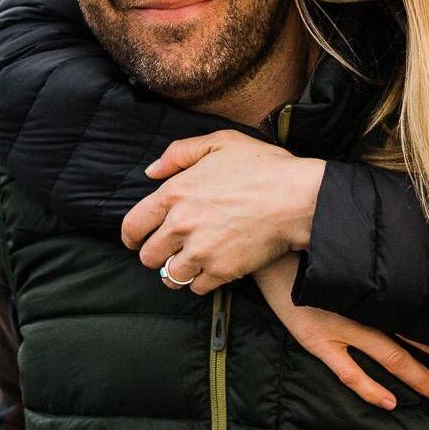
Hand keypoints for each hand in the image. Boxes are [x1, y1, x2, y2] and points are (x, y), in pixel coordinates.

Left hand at [121, 132, 325, 294]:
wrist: (297, 199)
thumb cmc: (262, 167)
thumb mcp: (219, 142)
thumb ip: (179, 153)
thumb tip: (151, 172)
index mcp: (174, 193)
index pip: (133, 225)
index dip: (131, 237)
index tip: (135, 241)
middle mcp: (181, 225)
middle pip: (148, 256)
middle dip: (156, 255)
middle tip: (169, 251)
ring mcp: (200, 251)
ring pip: (170, 276)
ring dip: (176, 272)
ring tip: (188, 264)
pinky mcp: (221, 272)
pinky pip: (197, 287)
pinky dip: (201, 282)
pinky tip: (211, 269)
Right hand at [253, 257, 428, 411]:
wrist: (268, 248)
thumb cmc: (310, 243)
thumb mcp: (348, 245)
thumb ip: (375, 255)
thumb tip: (409, 250)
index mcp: (374, 285)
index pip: (420, 307)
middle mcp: (363, 307)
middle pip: (414, 334)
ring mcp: (340, 325)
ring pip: (388, 355)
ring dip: (418, 376)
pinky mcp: (315, 339)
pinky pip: (347, 371)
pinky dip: (369, 388)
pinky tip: (390, 402)